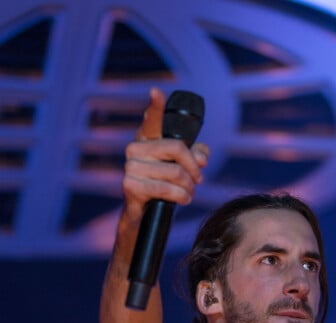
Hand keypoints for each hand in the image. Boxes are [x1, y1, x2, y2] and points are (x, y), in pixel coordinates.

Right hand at [122, 87, 209, 223]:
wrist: (144, 214)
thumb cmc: (164, 185)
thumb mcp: (183, 168)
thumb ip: (196, 156)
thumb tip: (202, 158)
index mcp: (147, 139)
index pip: (152, 120)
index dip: (155, 107)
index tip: (157, 92)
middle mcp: (135, 148)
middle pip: (177, 148)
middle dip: (194, 168)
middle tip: (198, 180)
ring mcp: (131, 166)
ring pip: (175, 172)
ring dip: (189, 187)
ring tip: (188, 193)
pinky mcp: (130, 185)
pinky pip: (166, 189)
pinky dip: (181, 197)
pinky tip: (182, 199)